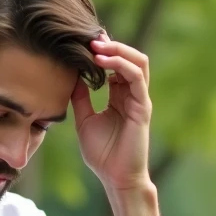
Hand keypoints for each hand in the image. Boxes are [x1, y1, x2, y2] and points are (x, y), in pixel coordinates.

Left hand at [71, 33, 152, 191]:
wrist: (116, 178)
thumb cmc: (102, 154)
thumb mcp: (84, 120)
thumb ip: (80, 98)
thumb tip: (71, 76)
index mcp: (120, 96)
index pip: (116, 64)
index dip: (102, 50)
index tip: (82, 41)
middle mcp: (132, 94)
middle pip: (129, 57)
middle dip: (110, 44)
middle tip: (88, 37)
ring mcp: (140, 99)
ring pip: (138, 61)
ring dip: (117, 49)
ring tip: (96, 45)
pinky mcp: (143, 107)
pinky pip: (136, 78)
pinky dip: (120, 65)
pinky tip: (102, 61)